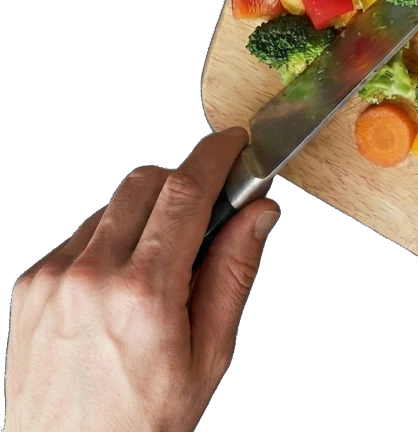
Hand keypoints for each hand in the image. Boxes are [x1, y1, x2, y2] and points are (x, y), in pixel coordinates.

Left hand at [4, 128, 278, 431]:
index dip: (216, 156)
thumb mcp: (208, 354)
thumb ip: (234, 272)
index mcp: (142, 294)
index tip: (234, 143)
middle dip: (185, 181)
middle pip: (145, 182)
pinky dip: (112, 242)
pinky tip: (124, 285)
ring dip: (148, 215)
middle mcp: (90, 277)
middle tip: (211, 211)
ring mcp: (52, 278)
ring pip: (112, 206)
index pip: (185, 192)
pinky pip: (81, 236)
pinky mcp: (30, 285)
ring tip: (163, 268)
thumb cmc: (139, 421)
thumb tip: (259, 214)